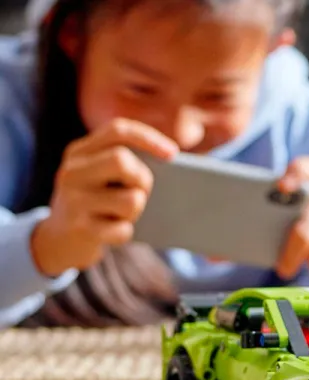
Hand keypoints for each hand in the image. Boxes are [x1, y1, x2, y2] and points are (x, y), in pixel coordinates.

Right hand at [31, 118, 177, 275]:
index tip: (174, 153)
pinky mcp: (81, 229)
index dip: (149, 138)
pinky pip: (124, 229)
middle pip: (122, 160)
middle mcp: (72, 172)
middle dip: (143, 179)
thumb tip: (170, 161)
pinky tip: (110, 232)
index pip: (117, 130)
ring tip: (122, 215)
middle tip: (141, 192)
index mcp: (79, 152)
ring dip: (136, 211)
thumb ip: (123, 163)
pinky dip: (125, 233)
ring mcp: (73, 201)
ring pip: (131, 200)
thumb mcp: (99, 177)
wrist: (56, 241)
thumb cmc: (94, 204)